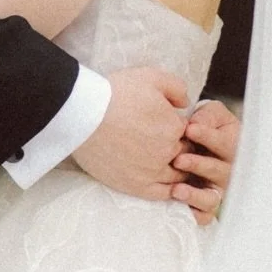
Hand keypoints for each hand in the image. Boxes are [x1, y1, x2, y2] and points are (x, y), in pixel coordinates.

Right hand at [72, 66, 188, 200]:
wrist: (82, 114)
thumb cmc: (115, 93)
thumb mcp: (151, 77)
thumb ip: (176, 88)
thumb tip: (186, 103)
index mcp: (175, 126)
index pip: (189, 131)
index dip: (178, 127)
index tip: (164, 124)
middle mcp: (168, 151)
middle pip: (184, 153)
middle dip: (178, 147)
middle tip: (160, 142)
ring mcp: (153, 171)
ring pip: (178, 175)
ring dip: (175, 168)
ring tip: (160, 160)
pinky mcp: (136, 186)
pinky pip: (162, 194)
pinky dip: (168, 190)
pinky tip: (164, 183)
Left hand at [174, 99, 239, 225]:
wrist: (199, 140)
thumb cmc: (206, 125)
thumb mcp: (211, 114)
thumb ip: (207, 115)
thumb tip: (196, 125)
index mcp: (233, 147)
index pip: (225, 143)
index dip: (208, 137)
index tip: (189, 129)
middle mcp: (228, 171)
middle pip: (218, 172)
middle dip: (199, 165)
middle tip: (179, 160)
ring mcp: (217, 189)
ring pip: (211, 198)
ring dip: (195, 195)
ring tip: (176, 190)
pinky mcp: (206, 205)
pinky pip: (203, 215)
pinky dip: (193, 213)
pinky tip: (178, 205)